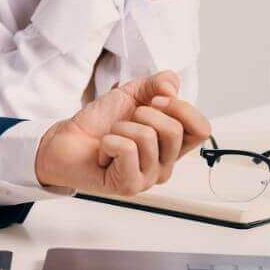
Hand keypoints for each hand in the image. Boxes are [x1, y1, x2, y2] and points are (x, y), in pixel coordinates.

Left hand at [35, 71, 210, 195]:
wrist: (67, 139)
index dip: (182, 108)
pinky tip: (103, 151)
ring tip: (111, 137)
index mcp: (171, 144)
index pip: (202, 129)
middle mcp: (165, 165)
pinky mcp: (128, 185)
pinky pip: (127, 150)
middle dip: (144, 113)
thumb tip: (172, 87)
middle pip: (175, 130)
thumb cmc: (101, 122)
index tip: (157, 99)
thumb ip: (157, 83)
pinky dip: (109, 141)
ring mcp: (148, 178)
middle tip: (126, 120)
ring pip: (148, 137)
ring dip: (121, 127)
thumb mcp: (132, 93)